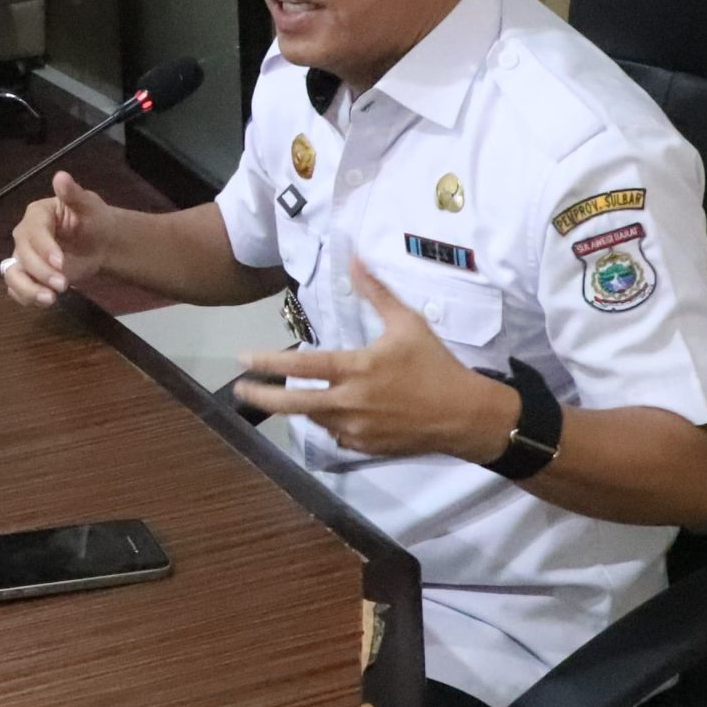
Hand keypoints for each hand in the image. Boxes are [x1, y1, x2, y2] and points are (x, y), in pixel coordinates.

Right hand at [2, 171, 109, 307]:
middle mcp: (25, 235)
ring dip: (28, 289)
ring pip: (13, 274)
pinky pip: (16, 288)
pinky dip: (26, 297)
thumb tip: (61, 176)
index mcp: (37, 214)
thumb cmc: (94, 220)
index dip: (44, 247)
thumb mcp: (88, 205)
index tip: (61, 262)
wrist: (101, 243)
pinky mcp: (27, 275)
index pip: (33, 231)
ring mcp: (23, 257)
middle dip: (40, 272)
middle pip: (22, 255)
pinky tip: (45, 301)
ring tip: (50, 300)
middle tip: (64, 284)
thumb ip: (73, 194)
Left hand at [229, 259, 516, 460]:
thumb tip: (354, 259)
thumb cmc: (436, 365)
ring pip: (314, 418)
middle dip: (261, 398)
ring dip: (299, 406)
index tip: (244, 360)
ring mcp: (356, 429)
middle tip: (240, 390)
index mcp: (357, 369)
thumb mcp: (409, 323)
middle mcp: (350, 403)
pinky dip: (328, 422)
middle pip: (293, 404)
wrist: (466, 416)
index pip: (302, 366)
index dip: (269, 363)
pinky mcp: (365, 448)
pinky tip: (330, 411)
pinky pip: (335, 435)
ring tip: (287, 394)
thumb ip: (376, 293)